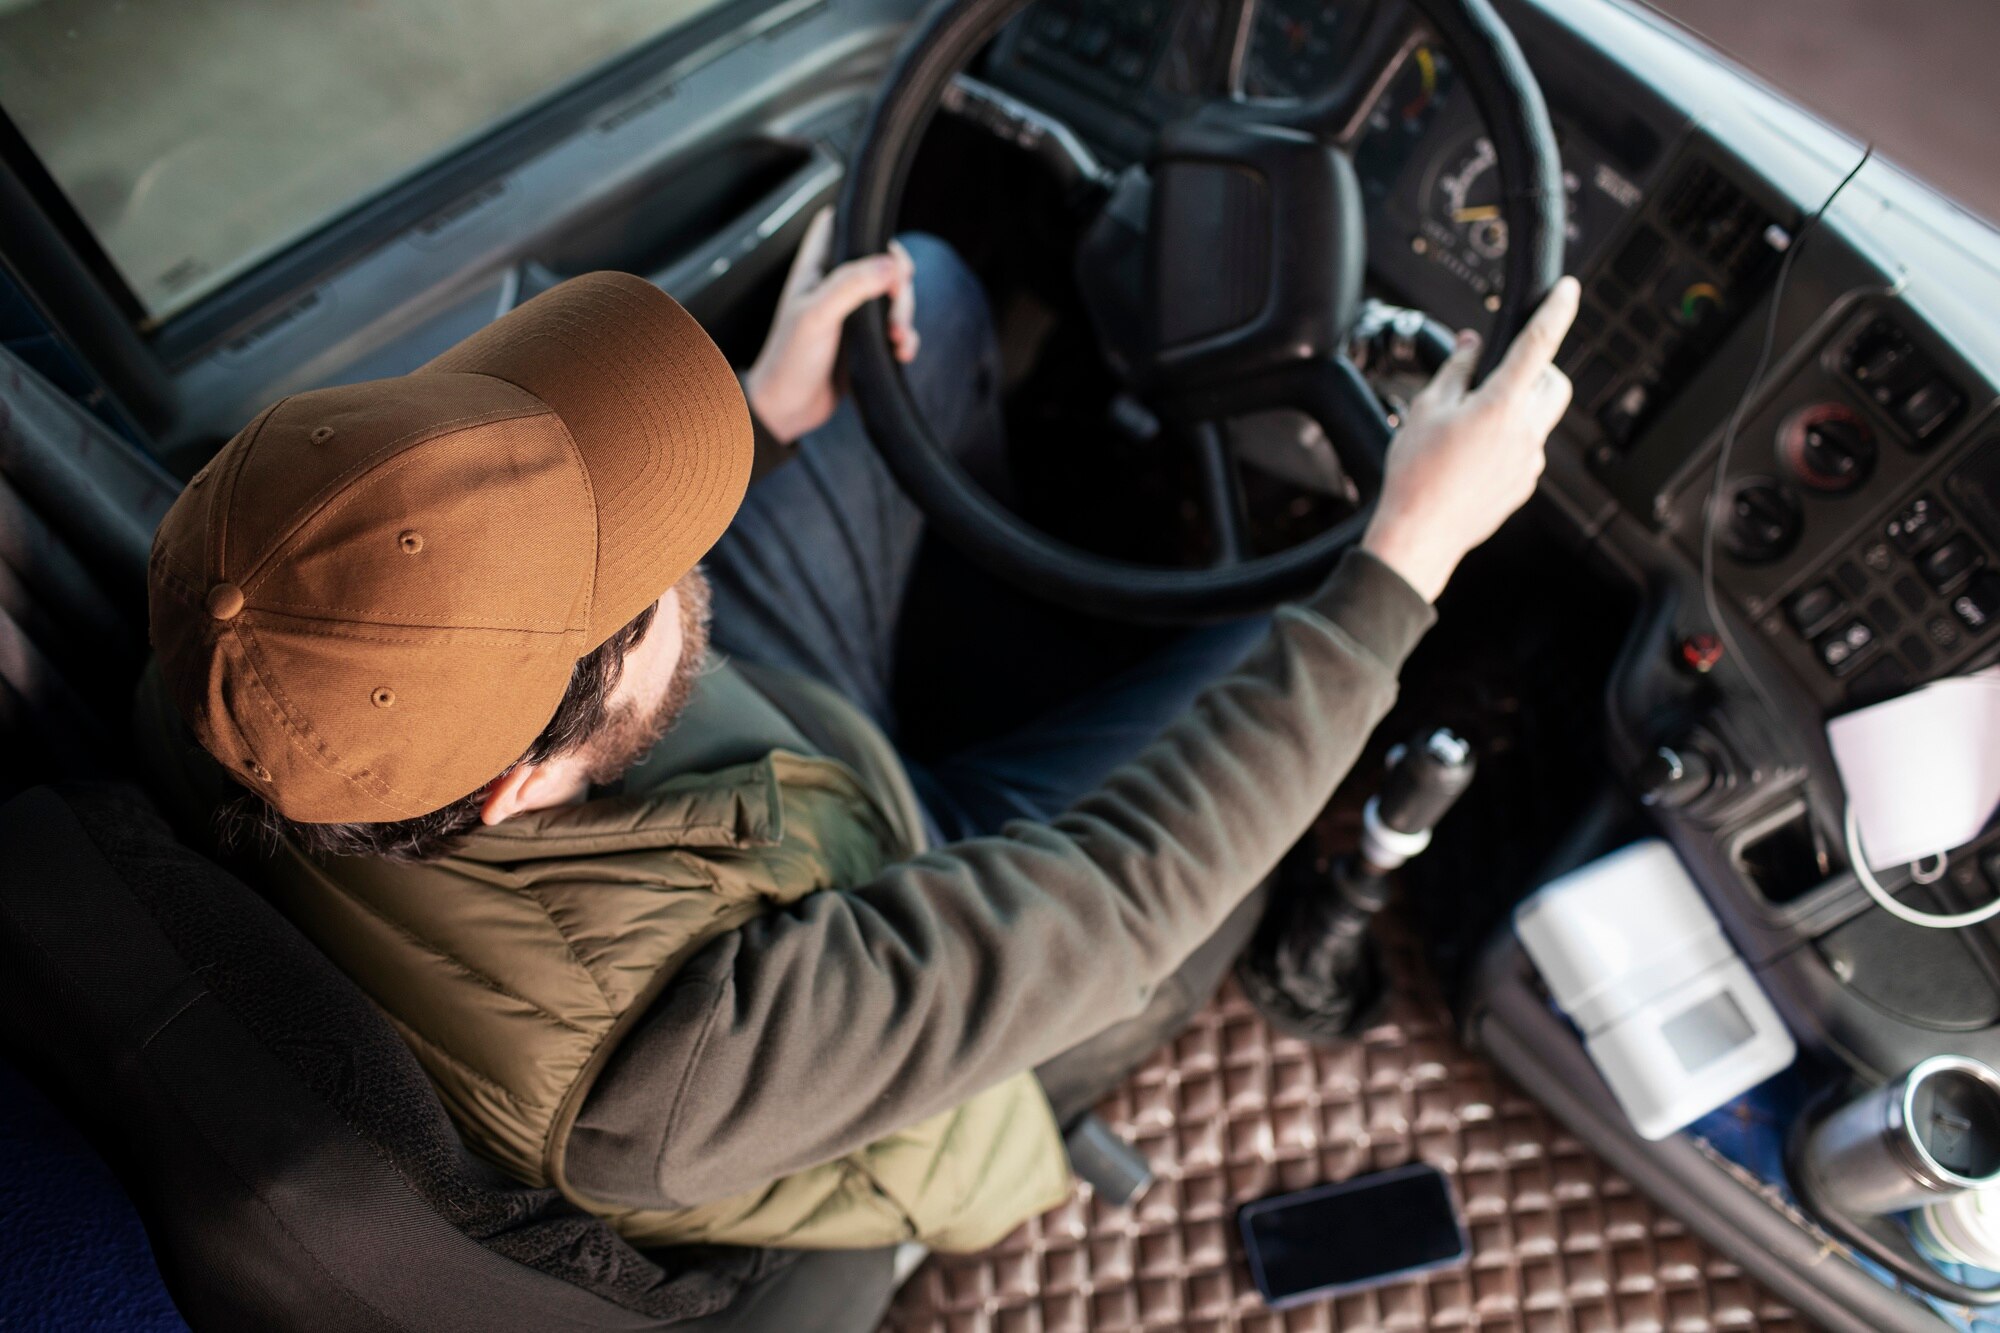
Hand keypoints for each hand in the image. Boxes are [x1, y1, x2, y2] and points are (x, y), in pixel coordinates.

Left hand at [741, 207, 917, 443]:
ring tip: (898, 339)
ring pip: (892, 296)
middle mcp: (834, 286)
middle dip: (898, 281)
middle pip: (880, 261)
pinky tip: (902, 353)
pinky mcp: (865, 341)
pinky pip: (895, 329)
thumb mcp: (817, 315)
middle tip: (897, 305)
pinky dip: (906, 338)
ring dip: (905, 314)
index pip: (838, 224)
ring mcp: (851, 313)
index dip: (863, 226)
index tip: (885, 249)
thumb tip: (891, 265)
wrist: (787, 409)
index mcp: (816, 269)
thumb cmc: (789, 360)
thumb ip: (851, 284)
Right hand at [1361, 277, 1580, 601]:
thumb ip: (1456, 369)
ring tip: (1475, 425)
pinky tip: (1473, 457)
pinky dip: (1510, 442)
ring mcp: (1529, 461)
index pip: (1539, 344)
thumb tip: (1471, 344)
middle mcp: (1525, 431)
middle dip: (1540, 370)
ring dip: (1520, 408)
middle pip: (1556, 383)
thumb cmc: (1416, 474)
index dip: (1557, 311)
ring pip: (1541, 418)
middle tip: (1505, 374)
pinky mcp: (1525, 484)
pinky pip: (1528, 450)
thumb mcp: (1425, 408)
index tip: (1569, 290)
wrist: (1420, 532)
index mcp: (1500, 404)